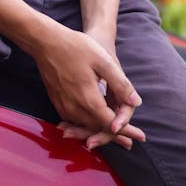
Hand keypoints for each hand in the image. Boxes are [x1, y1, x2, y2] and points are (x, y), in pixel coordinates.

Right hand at [30, 21, 144, 150]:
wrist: (45, 42)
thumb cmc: (76, 47)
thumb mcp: (103, 61)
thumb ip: (120, 84)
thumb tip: (136, 102)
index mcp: (88, 99)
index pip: (111, 124)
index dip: (127, 131)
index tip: (140, 137)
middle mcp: (74, 108)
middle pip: (98, 129)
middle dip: (115, 136)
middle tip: (131, 143)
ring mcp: (63, 107)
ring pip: (85, 127)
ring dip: (100, 132)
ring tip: (115, 137)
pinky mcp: (57, 103)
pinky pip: (74, 121)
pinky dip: (86, 126)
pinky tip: (92, 126)